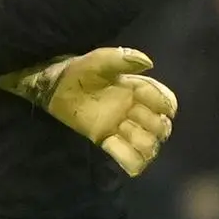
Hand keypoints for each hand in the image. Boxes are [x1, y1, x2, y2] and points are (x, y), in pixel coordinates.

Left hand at [0, 47, 177, 176]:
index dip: (165, 104)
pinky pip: (130, 159)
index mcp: (138, 90)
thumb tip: (148, 62)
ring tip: (119, 132)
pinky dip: (129, 159)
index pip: (165, 101)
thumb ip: (121, 59)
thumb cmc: (78, 72)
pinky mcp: (107, 142)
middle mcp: (135, 111)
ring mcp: (122, 128)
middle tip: (131, 118)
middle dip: (153, 126)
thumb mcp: (97, 60)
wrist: (53, 88)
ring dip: (141, 143)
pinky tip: (111, 145)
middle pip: (161, 127)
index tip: (155, 105)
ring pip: (149, 146)